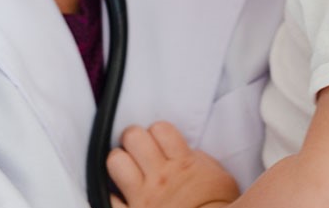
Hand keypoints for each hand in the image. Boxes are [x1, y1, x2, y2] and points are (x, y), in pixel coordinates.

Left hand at [106, 122, 239, 207]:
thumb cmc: (219, 207)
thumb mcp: (221, 178)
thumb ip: (200, 160)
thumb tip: (187, 152)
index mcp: (183, 164)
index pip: (160, 129)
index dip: (158, 132)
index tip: (159, 141)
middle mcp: (160, 177)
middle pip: (134, 138)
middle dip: (134, 138)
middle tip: (137, 148)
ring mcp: (143, 197)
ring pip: (116, 162)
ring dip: (119, 162)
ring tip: (125, 167)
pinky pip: (108, 197)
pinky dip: (110, 193)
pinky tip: (118, 193)